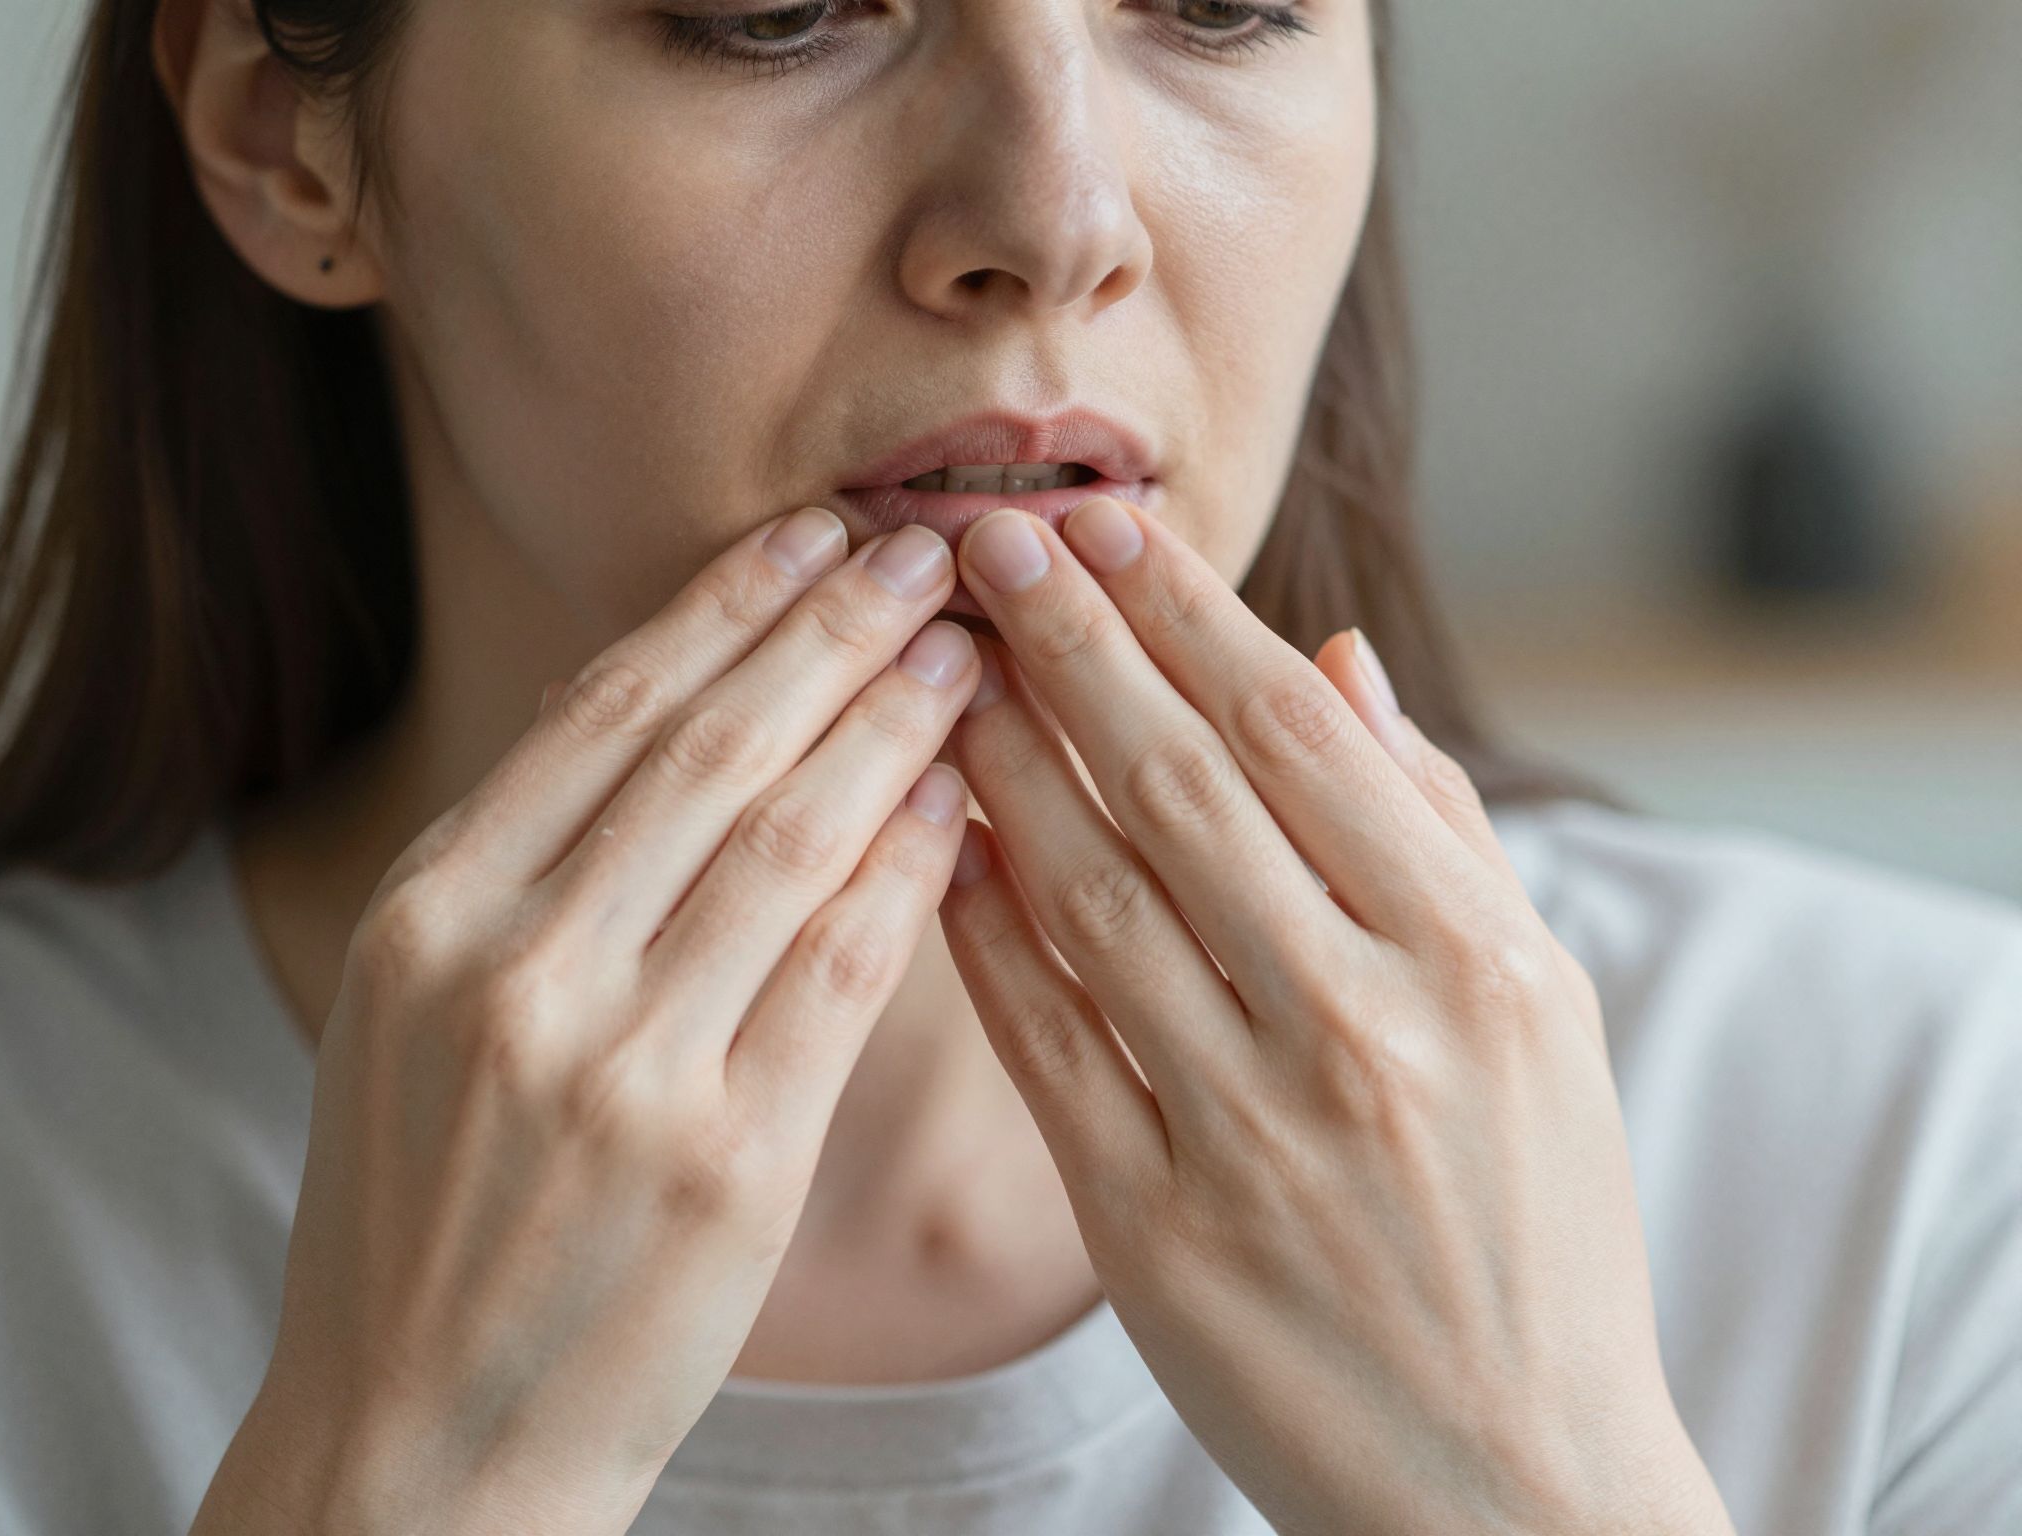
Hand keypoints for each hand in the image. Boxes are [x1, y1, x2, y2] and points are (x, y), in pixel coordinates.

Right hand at [194, 508, 983, 1535]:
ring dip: (889, 725)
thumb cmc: (432, 1220)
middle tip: (923, 547)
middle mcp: (510, 966)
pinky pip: (836, 971)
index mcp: (430, 913)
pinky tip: (963, 802)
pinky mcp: (719, 1160)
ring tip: (966, 647)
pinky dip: (907, 872)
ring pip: (782, 838)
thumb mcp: (428, 1021)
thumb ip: (535, 880)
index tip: (812, 533)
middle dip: (828, 629)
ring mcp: (613, 1064)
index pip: (604, 713)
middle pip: (705, 748)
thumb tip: (690, 731)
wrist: (421, 1437)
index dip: (724, 606)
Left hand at [934, 498, 1733, 1535]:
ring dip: (1000, 761)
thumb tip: (1336, 661)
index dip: (1184, 613)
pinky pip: (1043, 1036)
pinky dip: (982, 924)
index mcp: (1475, 956)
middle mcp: (1363, 1027)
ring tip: (934, 661)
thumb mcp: (1546, 1012)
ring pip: (1092, 893)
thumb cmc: (1537, 1226)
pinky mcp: (1150, 1224)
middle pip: (1181, 786)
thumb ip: (1439, 829)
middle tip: (984, 539)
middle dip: (1069, 642)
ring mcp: (1250, 1128)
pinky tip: (933, 834)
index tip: (1101, 523)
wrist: (1509, 1480)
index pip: (1298, 735)